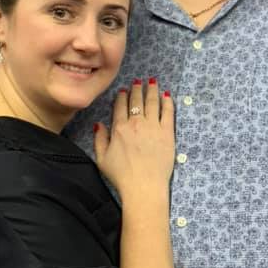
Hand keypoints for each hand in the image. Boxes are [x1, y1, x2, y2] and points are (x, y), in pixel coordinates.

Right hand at [93, 78, 174, 198]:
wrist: (143, 185)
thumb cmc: (121, 176)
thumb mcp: (102, 159)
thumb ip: (99, 140)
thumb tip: (99, 124)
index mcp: (119, 129)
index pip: (120, 107)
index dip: (122, 96)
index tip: (124, 90)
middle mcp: (136, 123)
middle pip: (137, 101)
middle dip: (137, 89)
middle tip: (139, 81)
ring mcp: (153, 127)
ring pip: (152, 103)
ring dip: (152, 91)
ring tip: (152, 82)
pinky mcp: (167, 133)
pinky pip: (168, 113)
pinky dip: (167, 102)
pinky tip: (167, 95)